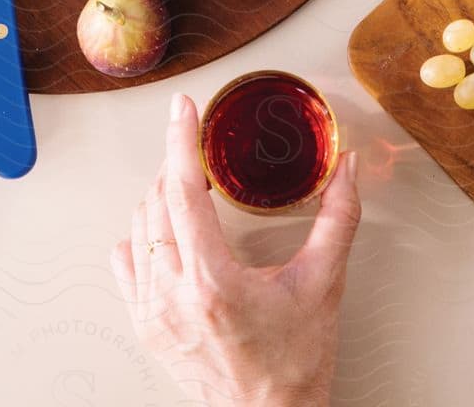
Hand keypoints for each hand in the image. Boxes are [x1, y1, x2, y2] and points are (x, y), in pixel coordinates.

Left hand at [112, 94, 360, 406]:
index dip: (180, 142)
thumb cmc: (294, 362)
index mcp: (211, 282)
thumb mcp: (323, 284)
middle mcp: (173, 297)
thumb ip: (338, 218)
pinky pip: (127, 266)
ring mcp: (154, 314)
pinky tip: (159, 229)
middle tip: (196, 145)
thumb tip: (346, 168)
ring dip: (158, 197)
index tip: (182, 109)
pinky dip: (141, 236)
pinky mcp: (148, 329)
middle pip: (156, 204)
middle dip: (174, 165)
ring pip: (139, 230)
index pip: (182, 192)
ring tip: (185, 183)